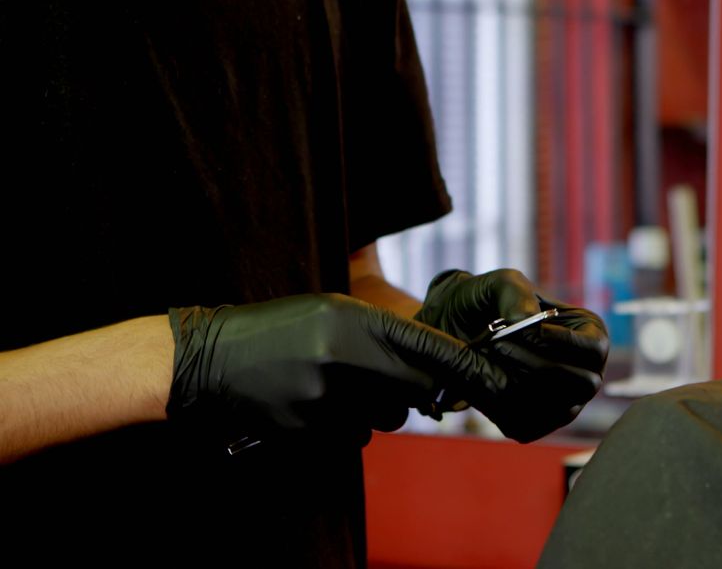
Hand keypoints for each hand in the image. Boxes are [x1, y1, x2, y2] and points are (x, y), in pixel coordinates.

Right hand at [167, 293, 504, 446]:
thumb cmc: (278, 328)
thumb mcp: (330, 311)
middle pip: (415, 388)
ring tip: (340, 387)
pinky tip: (317, 405)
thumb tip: (432, 368)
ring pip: (386, 417)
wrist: (212, 357)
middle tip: (403, 385)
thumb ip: (381, 333)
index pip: (424, 345)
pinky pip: (354, 436)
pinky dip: (347, 427)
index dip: (460, 364)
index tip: (484, 375)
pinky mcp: (308, 428)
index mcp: (349, 318)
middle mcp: (342, 356)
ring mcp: (324, 396)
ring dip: (379, 409)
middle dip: (421, 392)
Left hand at [415, 269, 608, 441]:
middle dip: (539, 365)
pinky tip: (480, 384)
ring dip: (520, 386)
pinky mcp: (536, 423)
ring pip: (559, 409)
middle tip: (498, 346)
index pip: (595, 347)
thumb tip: (527, 322)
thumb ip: (515, 293)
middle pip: (583, 383)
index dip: (566, 342)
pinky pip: (532, 426)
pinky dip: (505, 408)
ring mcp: (564, 402)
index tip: (529, 331)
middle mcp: (584, 371)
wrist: (455, 330)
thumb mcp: (498, 284)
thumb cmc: (486, 301)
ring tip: (483, 361)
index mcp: (587, 334)